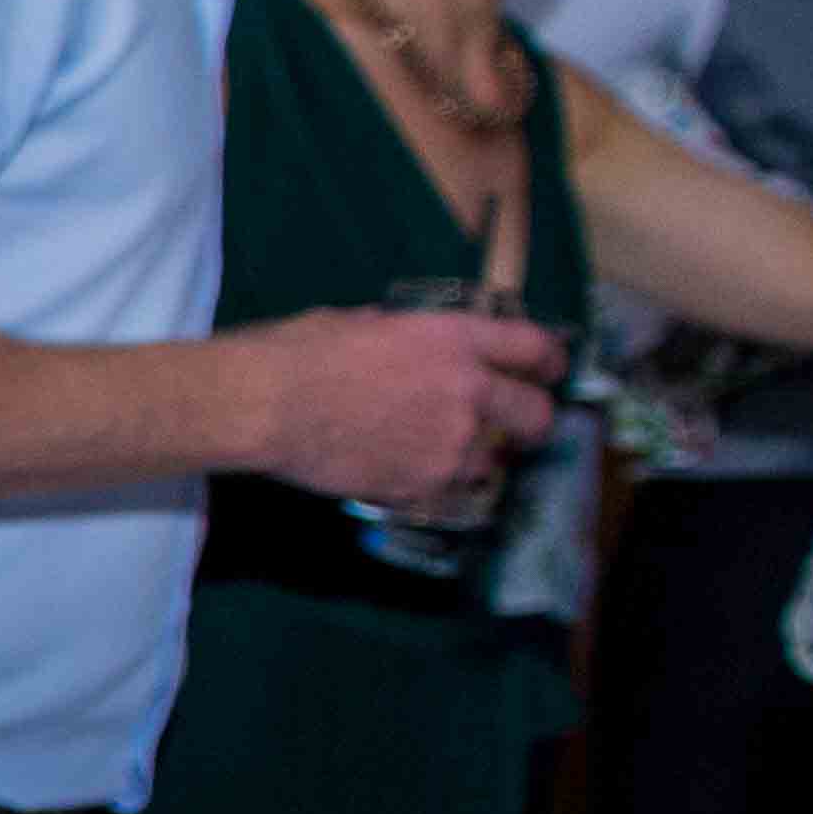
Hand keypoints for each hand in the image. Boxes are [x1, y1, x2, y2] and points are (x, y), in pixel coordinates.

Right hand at [240, 304, 564, 507]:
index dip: (548, 360)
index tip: (546, 371)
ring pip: (491, 461)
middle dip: (530, 420)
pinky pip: (447, 491)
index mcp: (455, 340)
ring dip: (475, 457)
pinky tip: (403, 473)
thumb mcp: (360, 323)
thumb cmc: (298, 351)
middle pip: (535, 414)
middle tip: (513, 425)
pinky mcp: (422, 486)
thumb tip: (408, 345)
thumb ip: (403, 337)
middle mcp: (469, 392)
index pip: (535, 348)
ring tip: (439, 454)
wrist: (264, 406)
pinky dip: (433, 484)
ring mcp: (450, 446)